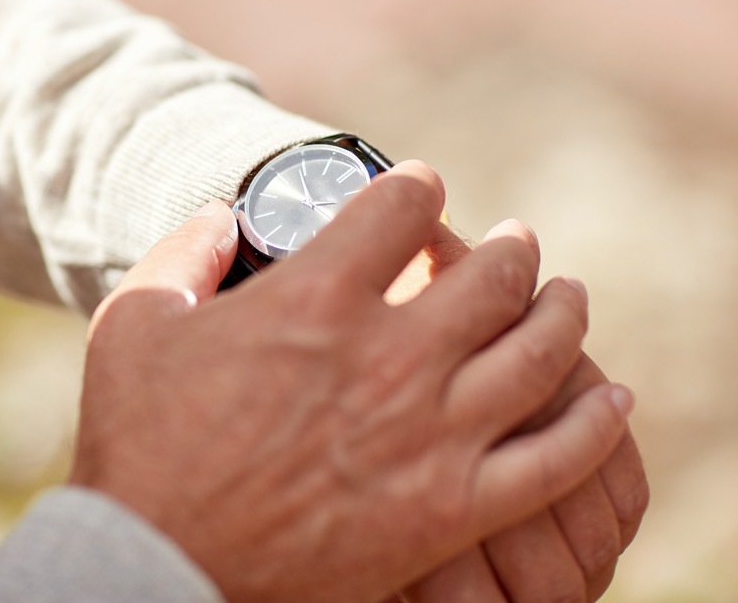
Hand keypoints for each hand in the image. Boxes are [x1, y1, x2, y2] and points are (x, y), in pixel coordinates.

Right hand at [70, 161, 633, 602]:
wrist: (156, 558)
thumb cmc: (139, 437)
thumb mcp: (135, 318)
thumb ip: (186, 249)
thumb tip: (223, 212)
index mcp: (316, 298)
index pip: (403, 207)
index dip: (417, 186)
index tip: (419, 190)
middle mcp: (388, 356)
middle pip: (493, 273)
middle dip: (509, 244)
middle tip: (514, 240)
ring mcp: (429, 435)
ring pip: (538, 351)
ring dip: (563, 310)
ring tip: (568, 295)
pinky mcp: (448, 509)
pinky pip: (555, 460)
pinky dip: (592, 423)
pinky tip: (609, 398)